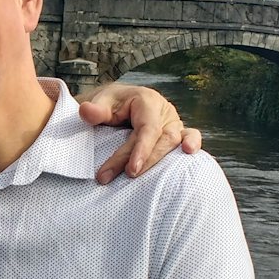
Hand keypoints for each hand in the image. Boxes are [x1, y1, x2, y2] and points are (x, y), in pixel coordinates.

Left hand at [78, 83, 201, 182]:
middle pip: (161, 138)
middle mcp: (164, 112)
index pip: (147, 128)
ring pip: (174, 141)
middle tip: (128, 176)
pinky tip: (190, 153)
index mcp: (147, 101)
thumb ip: (95, 110)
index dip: (140, 150)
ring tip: (156, 175)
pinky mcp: (177, 133)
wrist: (119, 103)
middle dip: (146, 160)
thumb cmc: (111, 104)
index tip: (130, 170)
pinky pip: (190, 136)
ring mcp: (173, 123)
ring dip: (163, 160)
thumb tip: (86, 111)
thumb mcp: (101, 103)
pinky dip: (193, 144)